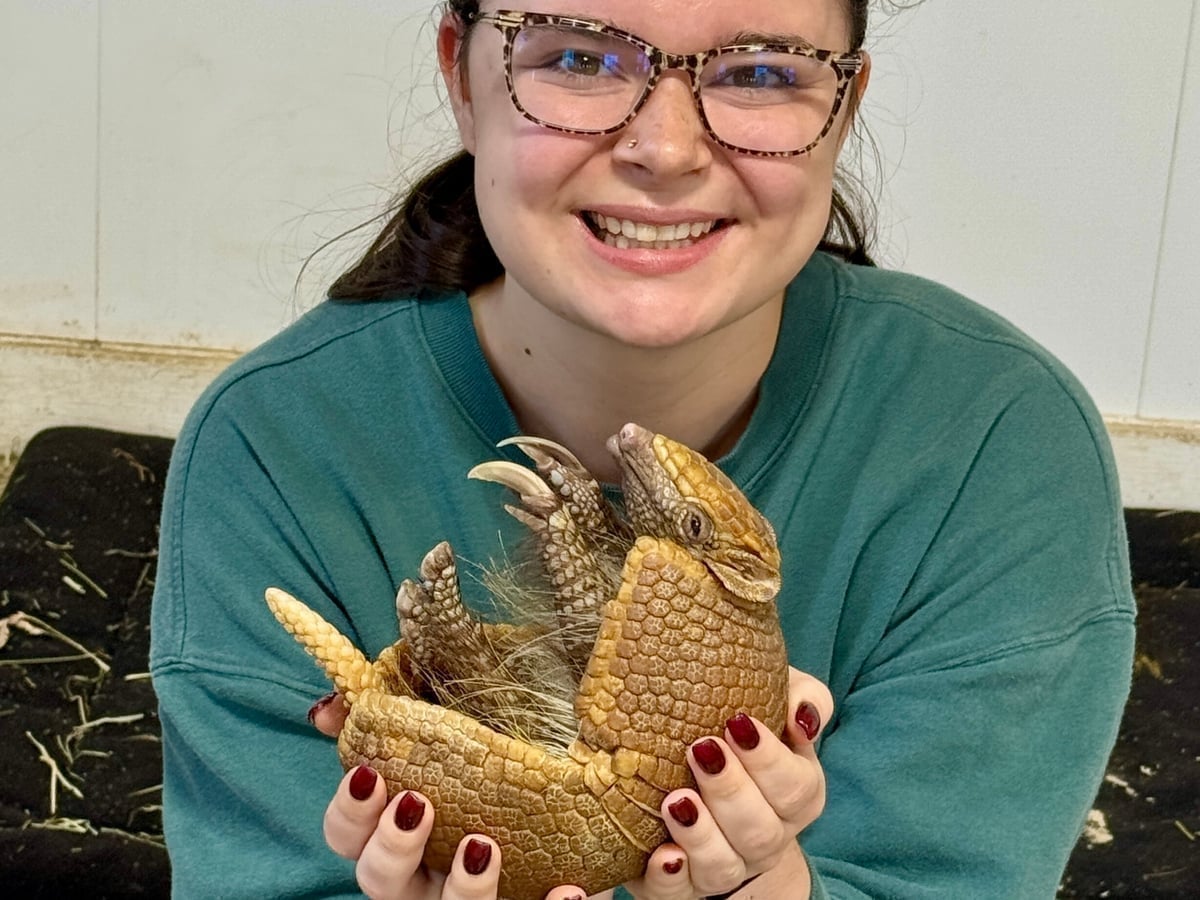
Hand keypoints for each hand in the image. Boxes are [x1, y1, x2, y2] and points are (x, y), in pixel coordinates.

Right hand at [309, 692, 590, 899]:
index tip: (369, 775)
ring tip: (484, 844)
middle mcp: (426, 880)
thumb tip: (329, 708)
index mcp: (400, 837)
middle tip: (419, 804)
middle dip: (391, 849)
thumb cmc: (494, 772)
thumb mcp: (448, 740)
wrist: (576, 812)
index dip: (348, 813)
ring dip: (463, 888)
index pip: (346, 837)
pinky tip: (566, 889)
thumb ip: (392, 719)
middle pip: (379, 883)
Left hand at [624, 667, 832, 898]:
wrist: (697, 770)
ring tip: (675, 801)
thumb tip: (803, 715)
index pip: (797, 788)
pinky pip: (679, 894)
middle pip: (761, 830)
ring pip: (724, 867)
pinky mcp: (680, 883)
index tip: (737, 722)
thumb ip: (801, 697)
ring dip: (701, 835)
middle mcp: (766, 838)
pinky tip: (663, 855)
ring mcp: (726, 865)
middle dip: (730, 790)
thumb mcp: (773, 699)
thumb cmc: (738, 729)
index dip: (769, 759)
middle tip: (700, 750)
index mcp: (796, 796)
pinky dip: (671, 877)